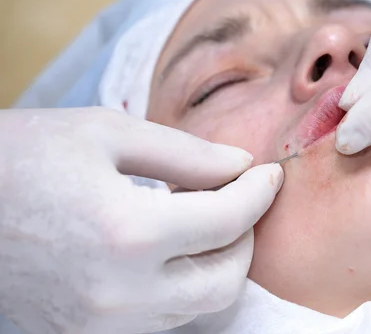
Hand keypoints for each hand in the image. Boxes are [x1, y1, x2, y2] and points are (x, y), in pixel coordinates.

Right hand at [0, 107, 282, 333]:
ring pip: (200, 305)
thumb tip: (241, 167)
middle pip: (227, 278)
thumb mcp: (107, 133)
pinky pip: (164, 318)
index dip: (259, 192)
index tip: (268, 174)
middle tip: (239, 196)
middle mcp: (120, 295)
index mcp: (126, 234)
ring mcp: (103, 325)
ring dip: (219, 261)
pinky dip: (185, 283)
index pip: (228, 220)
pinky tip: (171, 246)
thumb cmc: (20, 155)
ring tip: (202, 215)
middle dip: (246, 233)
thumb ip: (187, 154)